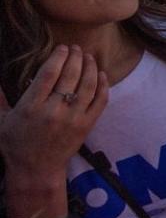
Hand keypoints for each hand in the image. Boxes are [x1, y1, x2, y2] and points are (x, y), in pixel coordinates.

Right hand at [0, 45, 107, 176]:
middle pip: (70, 76)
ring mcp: (73, 119)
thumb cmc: (16, 144)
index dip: (58, 57)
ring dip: (90, 67)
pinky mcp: (87, 126)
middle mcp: (54, 111)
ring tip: (89, 57)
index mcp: (31, 107)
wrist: (36, 170)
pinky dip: (103, 85)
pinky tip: (102, 74)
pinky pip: (100, 101)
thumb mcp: (2, 121)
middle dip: (75, 57)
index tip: (62, 47)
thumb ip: (1, 99)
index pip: (48, 74)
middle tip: (77, 48)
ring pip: (87, 85)